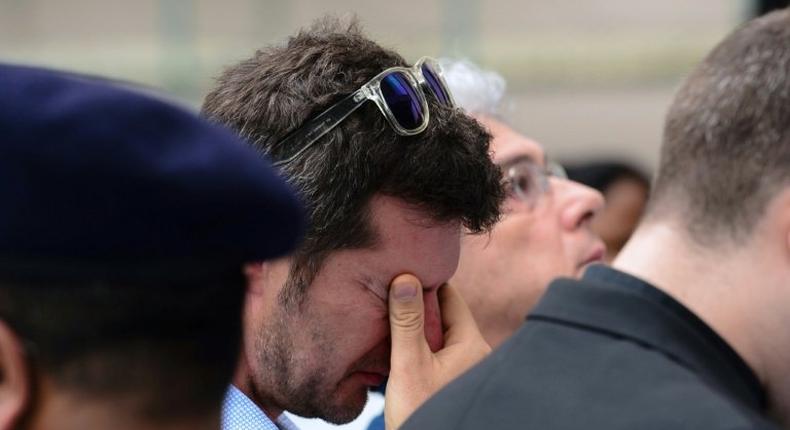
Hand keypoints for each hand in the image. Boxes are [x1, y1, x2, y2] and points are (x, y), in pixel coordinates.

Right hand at [384, 274, 489, 428]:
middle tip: (389, 294)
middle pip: (445, 315)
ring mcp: (465, 369)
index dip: (425, 284)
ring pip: (439, 334)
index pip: (450, 297)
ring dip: (416, 328)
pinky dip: (418, 345)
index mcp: (472, 345)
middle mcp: (475, 354)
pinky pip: (436, 352)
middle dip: (418, 306)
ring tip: (389, 319)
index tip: (401, 274)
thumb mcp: (408, 364)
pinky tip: (397, 346)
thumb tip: (406, 278)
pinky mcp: (452, 382)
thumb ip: (406, 322)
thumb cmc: (418, 411)